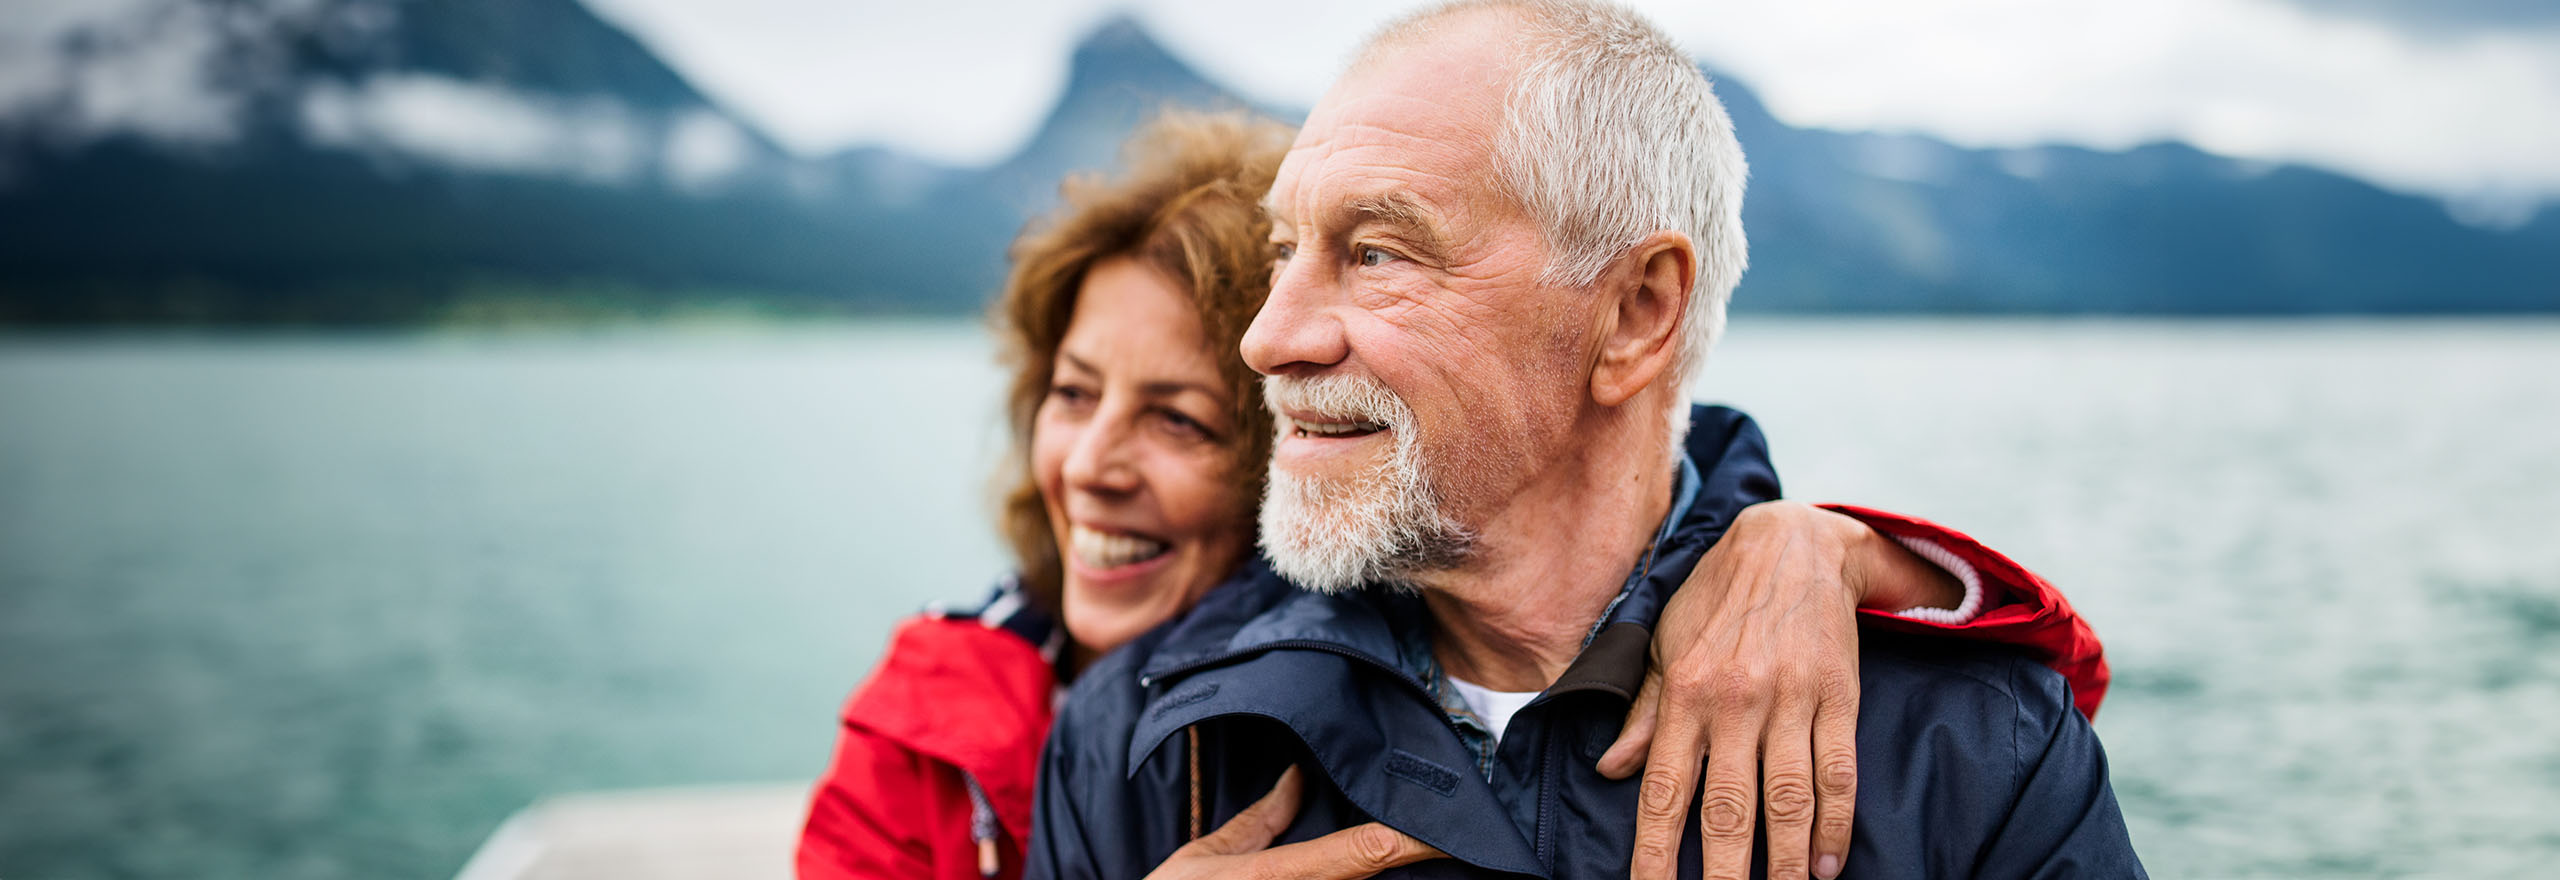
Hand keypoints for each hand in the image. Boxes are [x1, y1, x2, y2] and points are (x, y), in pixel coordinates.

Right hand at [1143, 765, 1445, 879]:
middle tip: (1453, 823)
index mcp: (1275, 878)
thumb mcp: (1202, 859)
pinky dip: (1360, 875)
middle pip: (1373, 877)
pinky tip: (1384, 856)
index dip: (1412, 840)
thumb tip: (1297, 777)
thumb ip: (1257, 821)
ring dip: (1389, 866)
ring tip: (1428, 836)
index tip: (1454, 824)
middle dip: (1413, 851)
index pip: (1360, 854)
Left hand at [1597, 500, 1923, 879]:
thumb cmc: (1718, 599)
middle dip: (1723, 874)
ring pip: (1787, 800)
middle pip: (1728, 809)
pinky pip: (1838, 773)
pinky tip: (1826, 864)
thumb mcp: (1666, 646)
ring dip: (1783, 862)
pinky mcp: (1837, 696)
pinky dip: (1835, 825)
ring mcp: (1789, 700)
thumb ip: (1644, 713)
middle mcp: (1735, 702)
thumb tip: (1611, 770)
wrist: (1793, 542)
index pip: (1664, 792)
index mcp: (1685, 694)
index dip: (1656, 853)